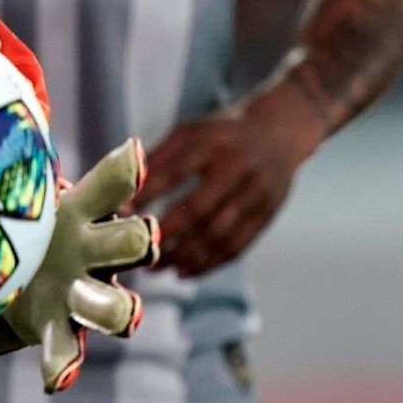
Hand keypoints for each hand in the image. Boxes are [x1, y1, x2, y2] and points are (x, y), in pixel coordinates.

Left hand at [0, 139, 160, 391]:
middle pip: (130, 242)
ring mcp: (83, 293)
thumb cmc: (22, 219)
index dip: (123, 172)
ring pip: (114, 302)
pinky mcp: (60, 329)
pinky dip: (63, 365)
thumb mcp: (20, 185)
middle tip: (148, 238)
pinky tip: (57, 382)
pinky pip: (65, 351)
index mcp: (87, 210)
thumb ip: (3, 150)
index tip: (132, 154)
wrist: (17, 271)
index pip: (113, 186)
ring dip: (119, 307)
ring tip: (130, 315)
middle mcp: (96, 251)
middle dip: (138, 239)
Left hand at [133, 82, 326, 276]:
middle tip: (139, 252)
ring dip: (185, 256)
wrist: (281, 130)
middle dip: (166, 235)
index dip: (147, 195)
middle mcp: (238, 168)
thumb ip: (157, 158)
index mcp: (213, 143)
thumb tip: (121, 188)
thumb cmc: (222, 133)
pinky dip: (209, 264)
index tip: (121, 214)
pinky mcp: (268, 214)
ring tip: (156, 266)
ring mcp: (257, 193)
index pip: (174, 172)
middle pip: (199, 210)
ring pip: (219, 234)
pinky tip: (184, 272)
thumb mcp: (190, 132)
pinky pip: (238, 246)